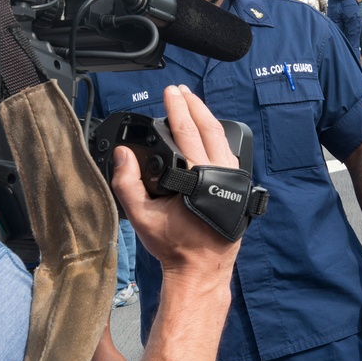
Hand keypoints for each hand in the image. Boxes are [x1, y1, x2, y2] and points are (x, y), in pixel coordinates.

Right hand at [110, 85, 240, 281]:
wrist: (202, 269)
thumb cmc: (175, 247)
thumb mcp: (142, 217)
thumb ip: (127, 184)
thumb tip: (123, 155)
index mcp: (199, 177)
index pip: (187, 132)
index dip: (177, 109)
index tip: (170, 92)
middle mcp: (221, 174)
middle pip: (209, 129)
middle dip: (194, 106)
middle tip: (180, 91)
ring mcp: (234, 181)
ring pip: (222, 140)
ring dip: (207, 119)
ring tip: (194, 105)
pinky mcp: (239, 188)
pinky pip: (229, 155)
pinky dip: (218, 139)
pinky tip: (210, 134)